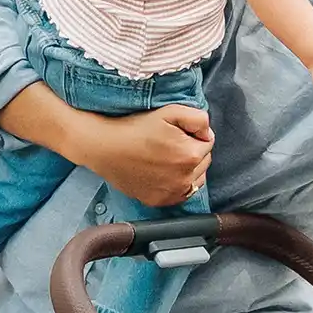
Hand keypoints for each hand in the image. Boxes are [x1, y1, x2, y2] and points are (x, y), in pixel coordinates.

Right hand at [69, 103, 213, 207]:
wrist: (105, 147)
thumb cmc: (134, 128)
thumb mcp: (169, 112)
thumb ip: (198, 119)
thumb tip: (208, 133)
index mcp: (190, 155)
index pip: (208, 142)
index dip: (193, 134)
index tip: (176, 131)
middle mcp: (184, 179)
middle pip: (203, 161)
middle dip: (192, 151)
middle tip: (170, 143)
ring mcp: (172, 193)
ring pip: (195, 179)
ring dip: (189, 169)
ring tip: (167, 157)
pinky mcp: (160, 201)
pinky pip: (181, 193)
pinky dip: (178, 183)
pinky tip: (163, 172)